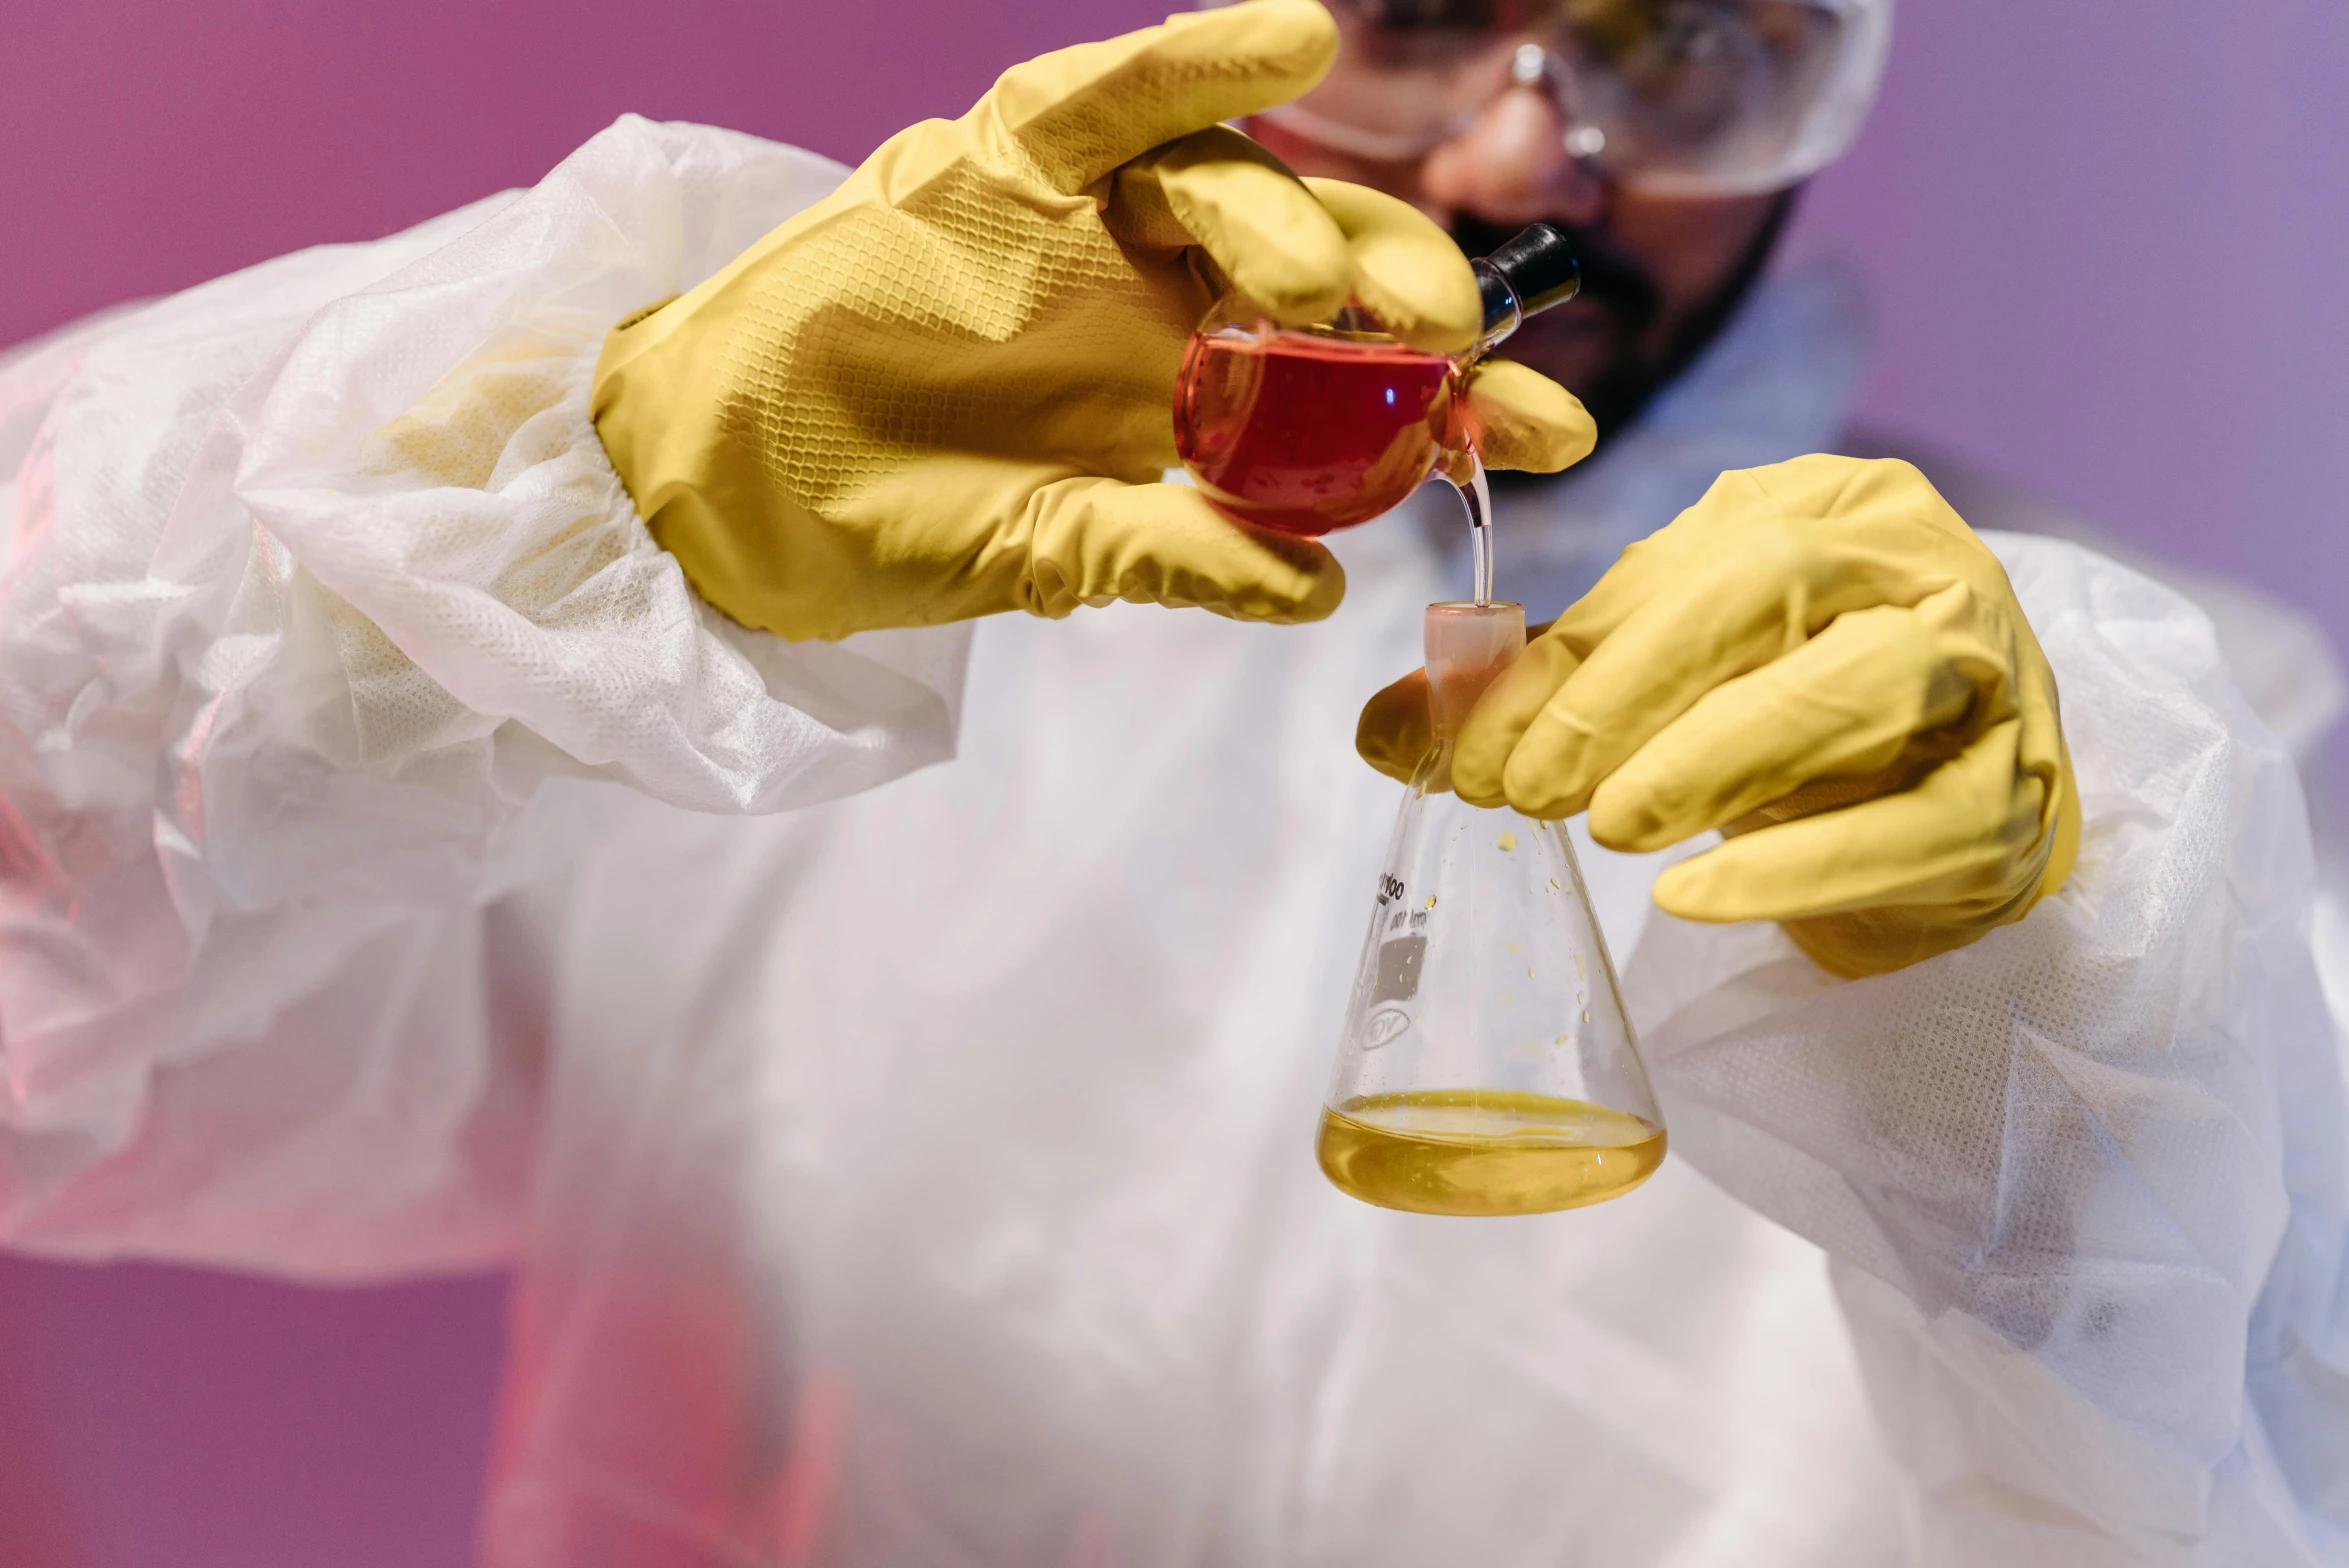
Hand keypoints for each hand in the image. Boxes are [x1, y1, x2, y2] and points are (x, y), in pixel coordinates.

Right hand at [590, 0, 1591, 641]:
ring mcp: (1092, 225)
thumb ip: (1173, 556)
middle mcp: (1165, 301)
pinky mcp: (1007, 157)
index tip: (1556, 439)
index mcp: (1196, 402)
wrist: (719, 483)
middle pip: (1323, 272)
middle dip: (1407, 301)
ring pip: (1231, 186)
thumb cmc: (882, 522)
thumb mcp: (1045, 555)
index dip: (1463, 405)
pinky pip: (1117, 93)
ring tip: (1320, 288)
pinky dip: (1200, 60)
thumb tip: (1318, 587)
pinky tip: (1289, 37)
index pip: (1358, 388)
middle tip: (1452, 346)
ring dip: (1297, 223)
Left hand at [1358, 456, 2078, 976]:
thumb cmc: (1787, 720)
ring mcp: (1993, 679)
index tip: (1469, 746)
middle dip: (1631, 693)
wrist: (1948, 804)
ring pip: (1870, 688)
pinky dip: (1798, 867)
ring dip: (1717, 760)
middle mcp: (1923, 566)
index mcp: (1826, 507)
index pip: (1686, 565)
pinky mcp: (2015, 802)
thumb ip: (1539, 692)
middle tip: (1531, 788)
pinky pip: (1919, 827)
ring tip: (1611, 826)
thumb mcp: (1662, 675)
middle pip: (1778, 590)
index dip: (1566, 658)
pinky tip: (1692, 899)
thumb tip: (1389, 729)